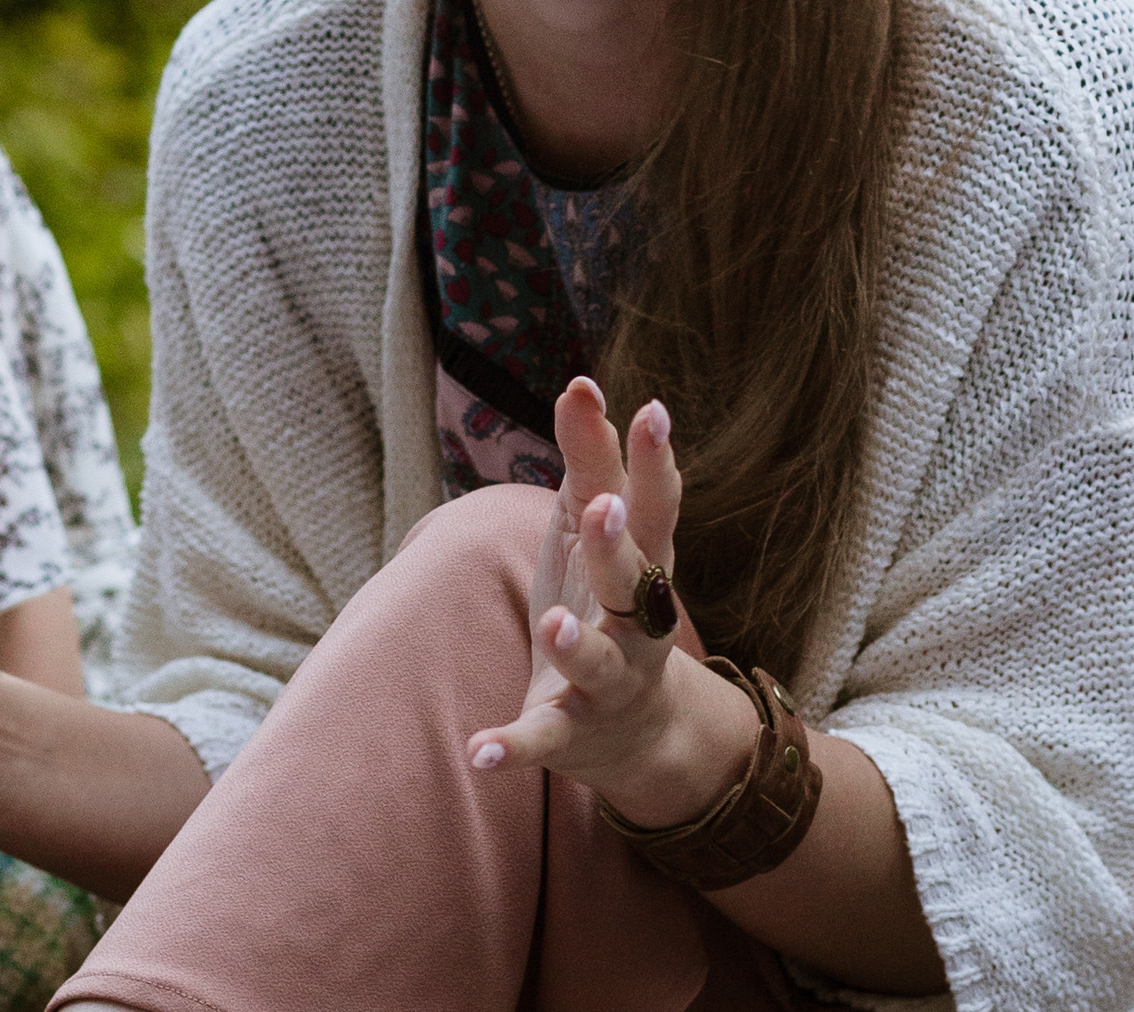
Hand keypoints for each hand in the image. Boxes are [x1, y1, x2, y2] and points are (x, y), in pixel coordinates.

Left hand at [465, 379, 754, 821]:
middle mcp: (638, 624)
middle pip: (633, 582)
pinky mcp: (573, 732)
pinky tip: (476, 752)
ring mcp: (609, 682)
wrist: (641, 731)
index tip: (652, 409)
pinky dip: (512, 746)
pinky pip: (544, 740)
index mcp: (645, 567)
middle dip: (617, 546)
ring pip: (595, 662)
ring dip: (573, 643)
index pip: (656, 508)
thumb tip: (580, 382)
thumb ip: (591, 463)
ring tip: (548, 621)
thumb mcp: (599, 533)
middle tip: (602, 507)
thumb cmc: (610, 602)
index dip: (654, 462)